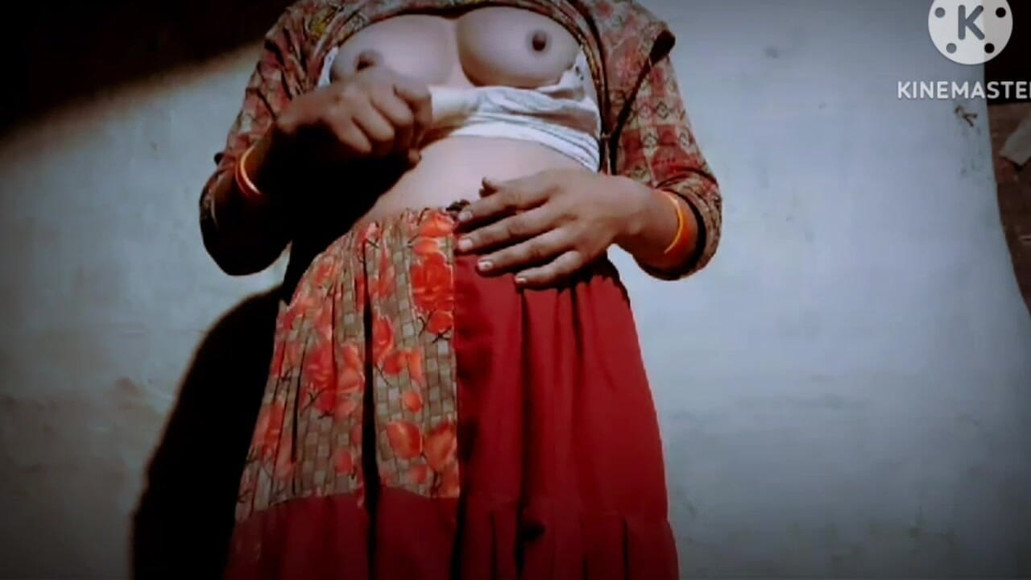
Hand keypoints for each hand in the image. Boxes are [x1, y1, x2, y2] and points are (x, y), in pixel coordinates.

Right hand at [271, 64, 431, 168]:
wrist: (294, 127)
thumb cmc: (340, 125)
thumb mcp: (373, 124)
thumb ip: (398, 137)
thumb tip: (415, 158)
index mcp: (382, 76)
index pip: (421, 95)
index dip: (422, 123)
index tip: (410, 140)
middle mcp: (368, 81)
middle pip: (404, 121)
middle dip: (399, 145)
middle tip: (386, 152)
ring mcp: (349, 96)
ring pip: (385, 136)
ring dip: (378, 154)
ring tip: (365, 149)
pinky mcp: (332, 115)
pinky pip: (363, 147)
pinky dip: (360, 157)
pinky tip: (349, 151)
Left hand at [454, 169, 648, 287]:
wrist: (624, 204)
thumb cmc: (579, 189)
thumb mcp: (552, 178)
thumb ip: (519, 185)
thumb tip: (484, 183)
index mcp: (551, 186)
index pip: (512, 197)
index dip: (484, 209)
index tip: (460, 220)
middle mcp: (562, 210)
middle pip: (520, 225)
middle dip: (488, 236)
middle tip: (461, 247)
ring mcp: (574, 235)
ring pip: (536, 249)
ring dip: (507, 258)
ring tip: (481, 267)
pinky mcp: (585, 256)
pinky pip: (560, 269)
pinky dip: (540, 276)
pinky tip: (518, 282)